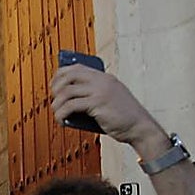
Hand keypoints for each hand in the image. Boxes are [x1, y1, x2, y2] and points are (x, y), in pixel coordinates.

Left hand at [50, 66, 166, 151]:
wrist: (139, 127)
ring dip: (57, 104)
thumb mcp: (109, 99)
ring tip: (57, 114)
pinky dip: (61, 114)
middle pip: (69, 75)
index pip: (77, 68)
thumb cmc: (123, 117)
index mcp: (104, 77)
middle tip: (54, 100)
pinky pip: (71, 106)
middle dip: (56, 87)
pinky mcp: (98, 104)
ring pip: (67, 92)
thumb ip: (93, 95)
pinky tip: (62, 121)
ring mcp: (100, 91)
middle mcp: (102, 81)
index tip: (54, 86)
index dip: (61, 75)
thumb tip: (67, 100)